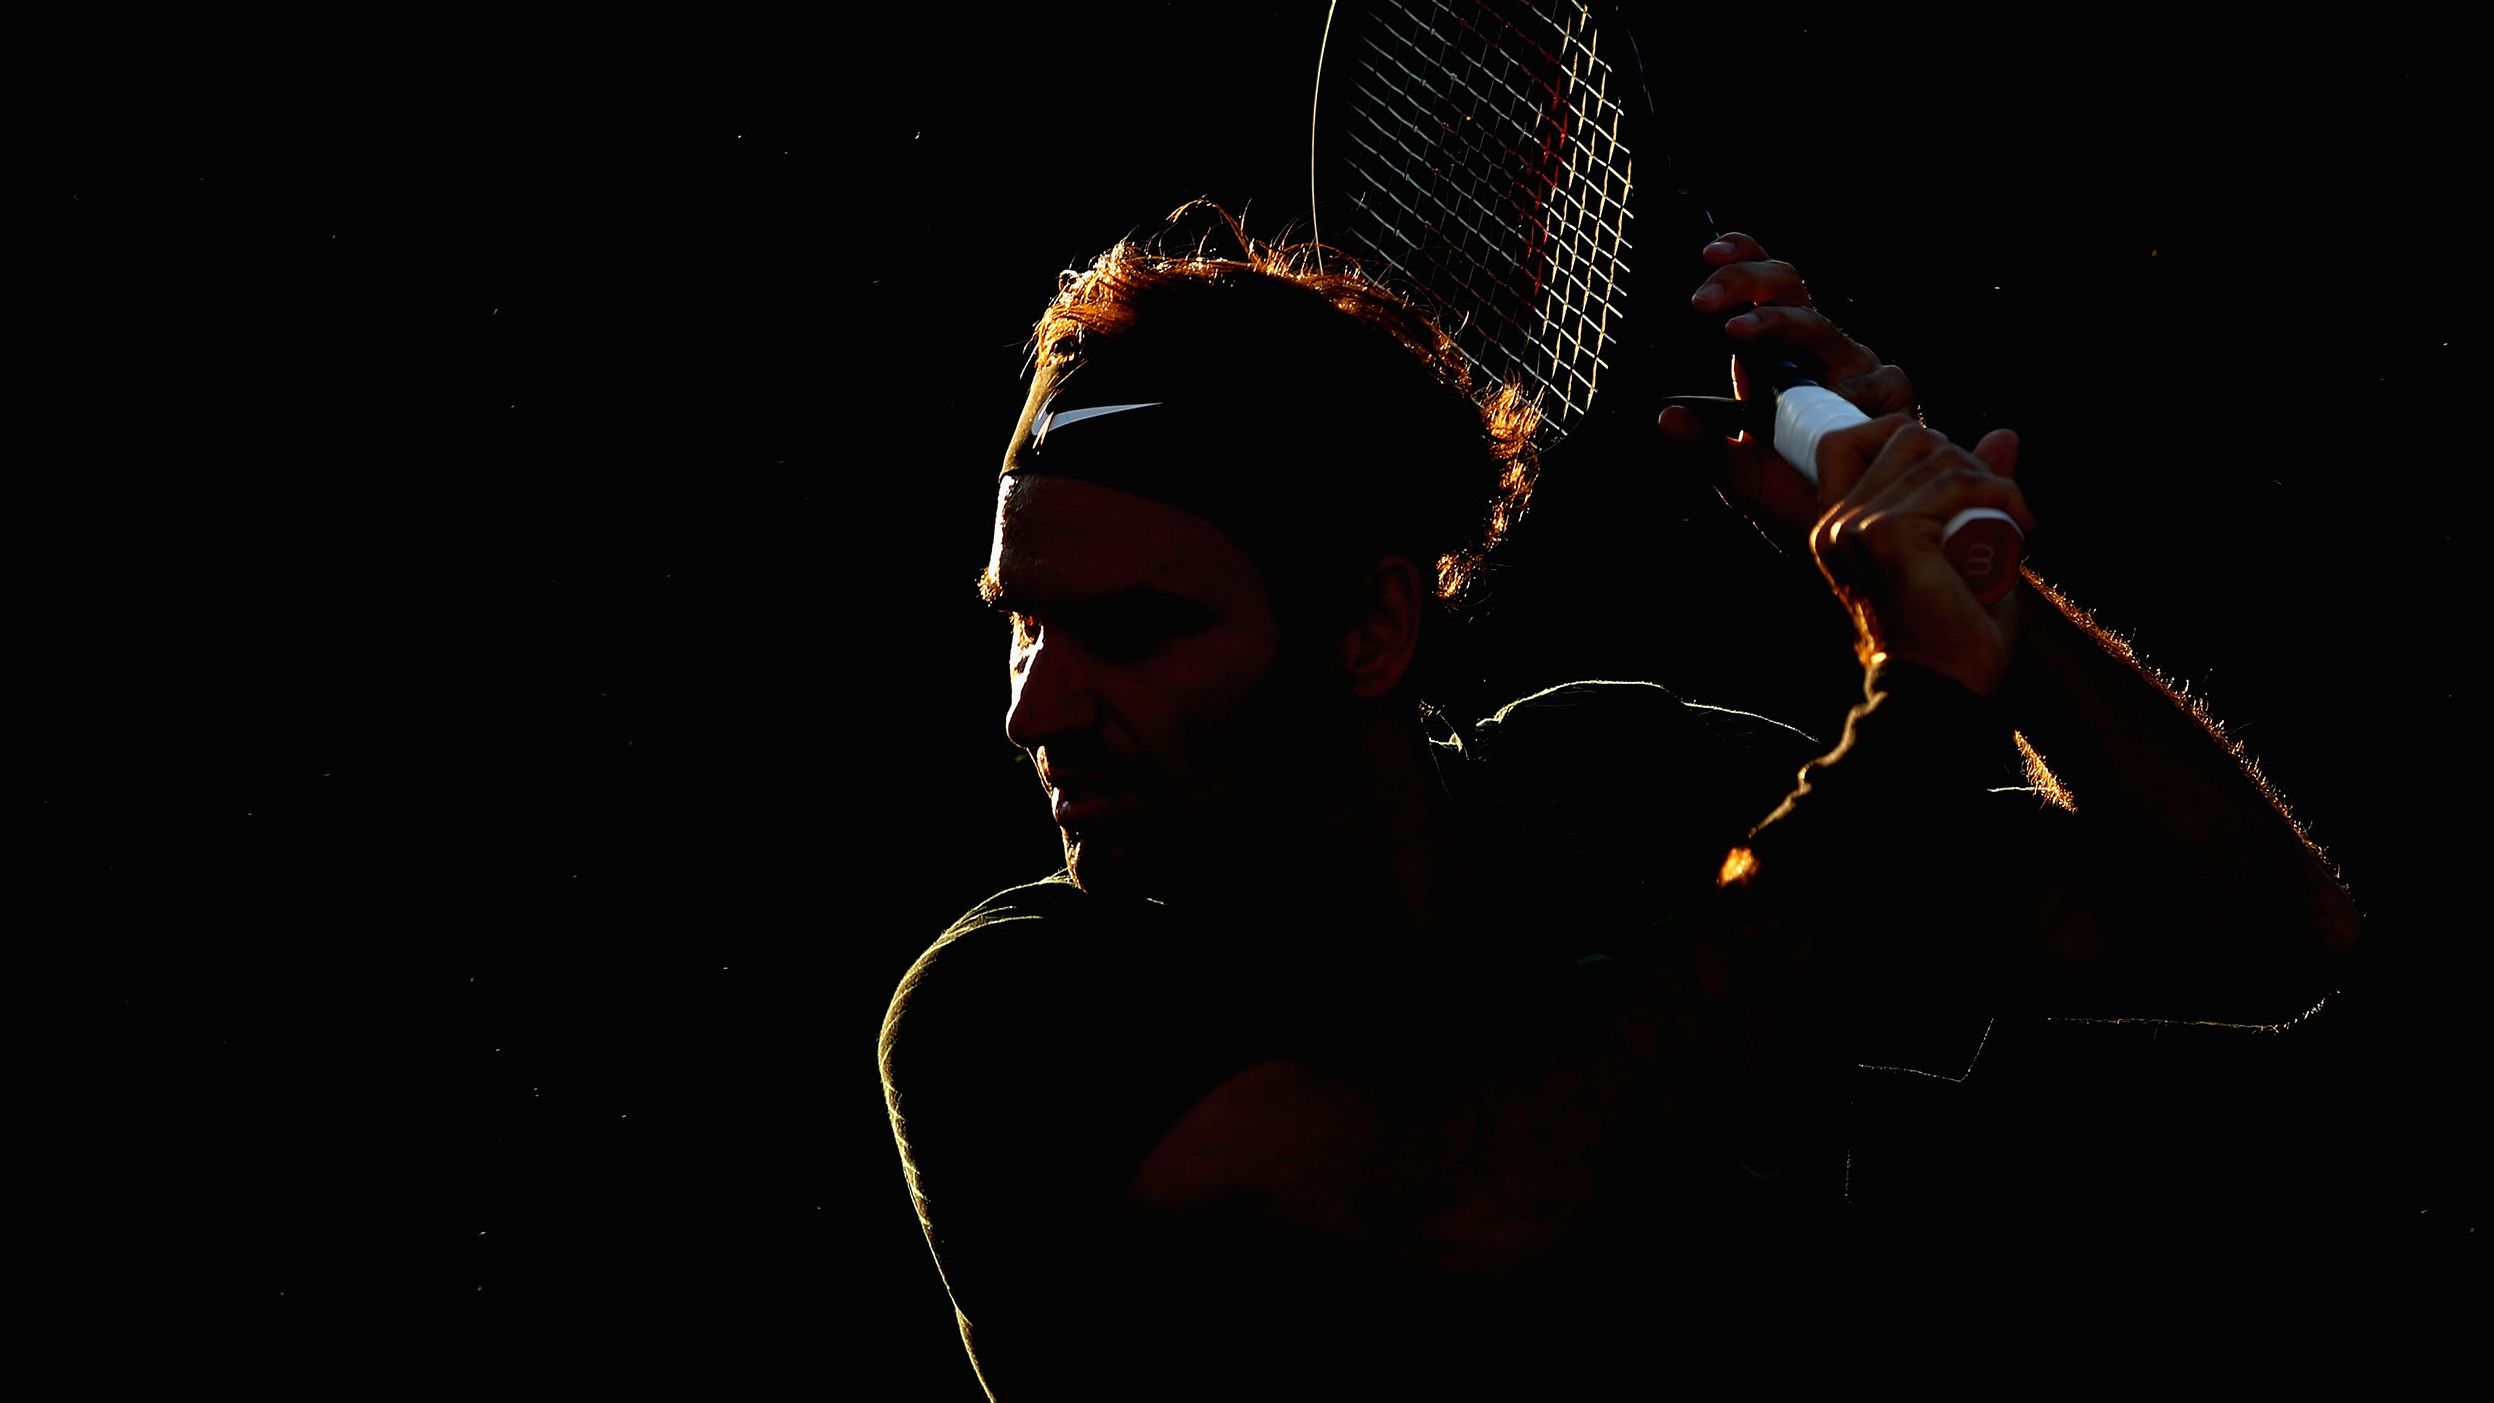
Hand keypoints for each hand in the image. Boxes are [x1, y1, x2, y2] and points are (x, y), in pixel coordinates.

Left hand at [1659, 232, 1916, 538]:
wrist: (1855, 537)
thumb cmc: (1799, 500)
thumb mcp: (1743, 478)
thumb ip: (1707, 447)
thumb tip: (1665, 418)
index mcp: (1779, 357)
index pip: (1766, 291)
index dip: (1744, 261)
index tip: (1709, 254)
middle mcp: (1819, 353)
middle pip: (1791, 289)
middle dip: (1747, 283)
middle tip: (1703, 300)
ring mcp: (1858, 371)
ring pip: (1820, 327)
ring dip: (1776, 326)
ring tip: (1736, 334)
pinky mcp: (1893, 398)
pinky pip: (1869, 382)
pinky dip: (1841, 391)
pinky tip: (1825, 405)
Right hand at [1810, 416, 2034, 695]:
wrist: (1944, 692)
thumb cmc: (1953, 634)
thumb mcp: (1964, 547)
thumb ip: (1974, 490)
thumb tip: (2004, 435)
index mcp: (1838, 528)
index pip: (1849, 440)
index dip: (1906, 437)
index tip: (1957, 478)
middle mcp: (1837, 523)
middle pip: (1907, 436)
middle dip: (1964, 460)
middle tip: (1998, 508)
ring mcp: (1857, 527)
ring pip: (1939, 456)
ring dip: (1992, 483)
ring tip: (2013, 524)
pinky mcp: (1887, 534)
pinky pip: (1957, 484)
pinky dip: (2001, 498)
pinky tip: (2018, 529)